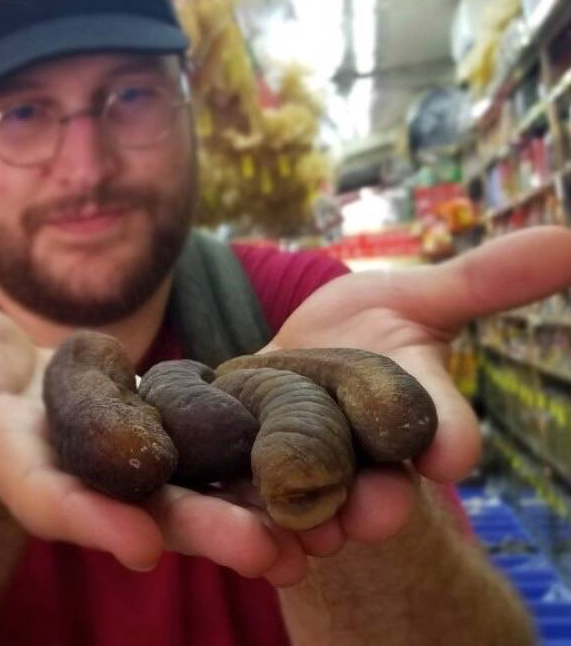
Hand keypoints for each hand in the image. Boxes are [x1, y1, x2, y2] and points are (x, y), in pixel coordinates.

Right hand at [0, 298, 303, 581]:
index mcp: (19, 457)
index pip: (49, 496)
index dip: (90, 519)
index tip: (135, 542)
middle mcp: (83, 475)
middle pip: (142, 511)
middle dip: (202, 531)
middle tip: (269, 550)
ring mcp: (129, 464)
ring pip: (195, 496)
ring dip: (256, 517)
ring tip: (324, 535)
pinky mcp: (167, 442)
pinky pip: (219, 459)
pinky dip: (267, 474)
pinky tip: (328, 483)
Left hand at [264, 225, 570, 553]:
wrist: (291, 362)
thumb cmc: (364, 329)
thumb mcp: (417, 297)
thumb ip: (484, 280)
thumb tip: (570, 239)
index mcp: (414, 412)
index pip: (447, 430)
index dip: (451, 439)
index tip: (450, 455)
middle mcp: (369, 458)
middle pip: (383, 490)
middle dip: (378, 503)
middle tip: (372, 515)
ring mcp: (313, 476)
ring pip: (318, 511)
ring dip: (312, 523)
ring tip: (305, 533)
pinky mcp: (254, 481)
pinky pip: (255, 513)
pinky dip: (250, 525)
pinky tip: (236, 533)